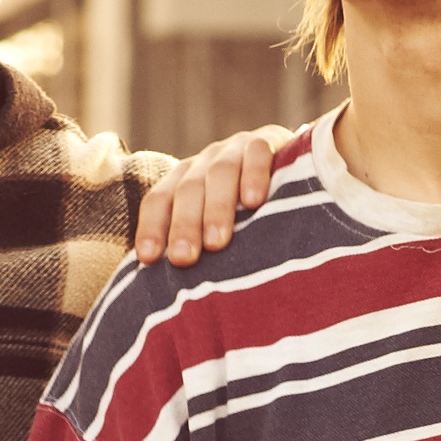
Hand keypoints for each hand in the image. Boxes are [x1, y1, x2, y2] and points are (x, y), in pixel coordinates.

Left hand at [131, 127, 289, 265]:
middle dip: (184, 225)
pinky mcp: (268, 140)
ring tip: (216, 242)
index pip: (158, 201)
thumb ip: (198, 248)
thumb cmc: (248, 212)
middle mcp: (205, 163)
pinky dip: (254, 176)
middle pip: (187, 191)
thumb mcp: (217, 225)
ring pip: (219, 174)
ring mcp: (235, 149)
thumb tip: (174, 300)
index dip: (151, 227)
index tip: (148, 259)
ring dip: (216, 208)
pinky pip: (257, 154)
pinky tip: (254, 202)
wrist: (292, 163)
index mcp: (184, 181)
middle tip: (183, 259)